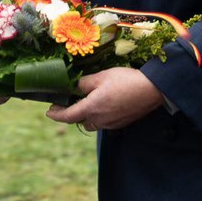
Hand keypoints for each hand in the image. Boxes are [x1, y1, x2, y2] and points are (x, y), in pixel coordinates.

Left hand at [45, 66, 162, 132]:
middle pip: (79, 121)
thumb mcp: (101, 77)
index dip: (56, 114)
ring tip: (88, 103)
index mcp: (91, 108)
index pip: (67, 116)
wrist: (152, 90)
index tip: (49, 111)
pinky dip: (99, 116)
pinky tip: (105, 104)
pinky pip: (104, 123)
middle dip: (72, 114)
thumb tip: (72, 87)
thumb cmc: (125, 80)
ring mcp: (111, 123)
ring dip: (86, 116)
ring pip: (92, 123)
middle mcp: (99, 120)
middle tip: (68, 102)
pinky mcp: (121, 123)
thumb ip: (83, 83)